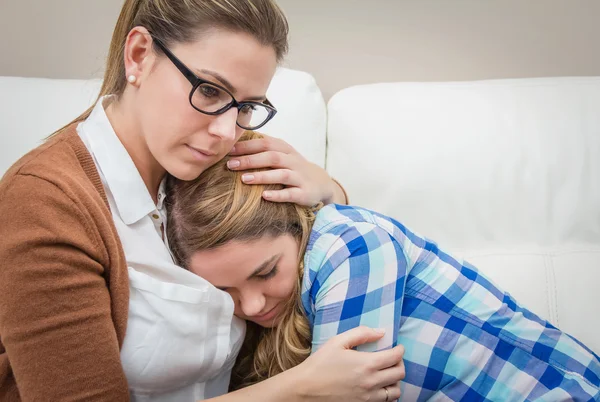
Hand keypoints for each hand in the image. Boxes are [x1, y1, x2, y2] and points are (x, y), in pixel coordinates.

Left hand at [227, 135, 343, 205]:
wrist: (321, 183)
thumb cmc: (293, 168)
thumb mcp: (282, 155)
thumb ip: (264, 150)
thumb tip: (234, 146)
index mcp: (286, 150)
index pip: (266, 144)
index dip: (247, 146)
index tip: (229, 150)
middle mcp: (293, 162)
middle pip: (272, 157)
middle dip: (250, 160)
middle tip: (231, 165)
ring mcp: (300, 178)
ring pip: (281, 174)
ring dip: (262, 176)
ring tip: (244, 179)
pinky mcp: (304, 193)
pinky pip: (290, 194)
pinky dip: (277, 195)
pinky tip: (264, 196)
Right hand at [291, 326, 404, 401]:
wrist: (306, 388)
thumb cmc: (320, 363)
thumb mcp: (338, 341)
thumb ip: (361, 333)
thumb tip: (381, 332)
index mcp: (367, 364)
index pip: (395, 357)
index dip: (400, 350)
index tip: (397, 347)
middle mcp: (371, 382)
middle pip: (399, 373)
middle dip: (399, 363)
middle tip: (392, 358)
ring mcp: (369, 397)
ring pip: (396, 391)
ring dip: (395, 381)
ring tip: (387, 374)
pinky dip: (387, 394)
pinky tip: (378, 387)